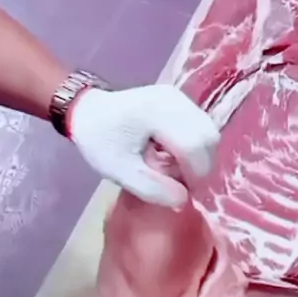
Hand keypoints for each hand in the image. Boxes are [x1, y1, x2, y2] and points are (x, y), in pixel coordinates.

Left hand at [69, 84, 219, 207]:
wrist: (87, 112)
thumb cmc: (100, 142)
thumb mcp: (120, 172)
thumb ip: (152, 189)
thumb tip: (184, 200)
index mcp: (156, 113)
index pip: (194, 146)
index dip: (194, 174)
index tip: (180, 191)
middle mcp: (174, 99)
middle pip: (209, 137)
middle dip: (199, 166)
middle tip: (177, 181)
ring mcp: (180, 96)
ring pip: (209, 132)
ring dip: (199, 157)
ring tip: (173, 168)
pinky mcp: (181, 100)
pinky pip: (201, 127)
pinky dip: (195, 146)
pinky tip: (173, 155)